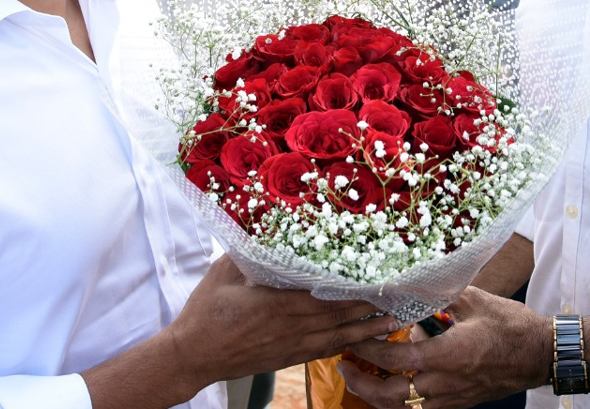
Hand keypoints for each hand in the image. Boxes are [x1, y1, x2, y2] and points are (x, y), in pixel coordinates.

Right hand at [168, 255, 396, 385]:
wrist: (191, 356)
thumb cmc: (205, 313)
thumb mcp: (223, 273)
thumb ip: (248, 253)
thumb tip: (268, 231)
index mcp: (277, 304)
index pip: (324, 297)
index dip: (354, 290)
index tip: (377, 282)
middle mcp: (290, 327)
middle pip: (338, 317)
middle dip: (370, 309)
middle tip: (398, 300)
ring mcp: (289, 346)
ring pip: (336, 338)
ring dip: (366, 331)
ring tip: (393, 324)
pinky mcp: (286, 359)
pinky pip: (321, 352)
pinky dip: (344, 345)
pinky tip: (359, 342)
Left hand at [340, 286, 550, 408]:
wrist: (540, 355)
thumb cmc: (511, 325)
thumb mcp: (473, 300)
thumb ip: (440, 295)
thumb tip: (410, 283)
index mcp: (448, 355)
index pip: (396, 359)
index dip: (369, 350)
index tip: (354, 338)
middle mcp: (446, 383)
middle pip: (391, 396)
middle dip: (362, 384)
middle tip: (344, 365)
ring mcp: (452, 398)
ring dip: (376, 397)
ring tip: (361, 379)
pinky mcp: (459, 404)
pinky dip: (400, 401)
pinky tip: (393, 385)